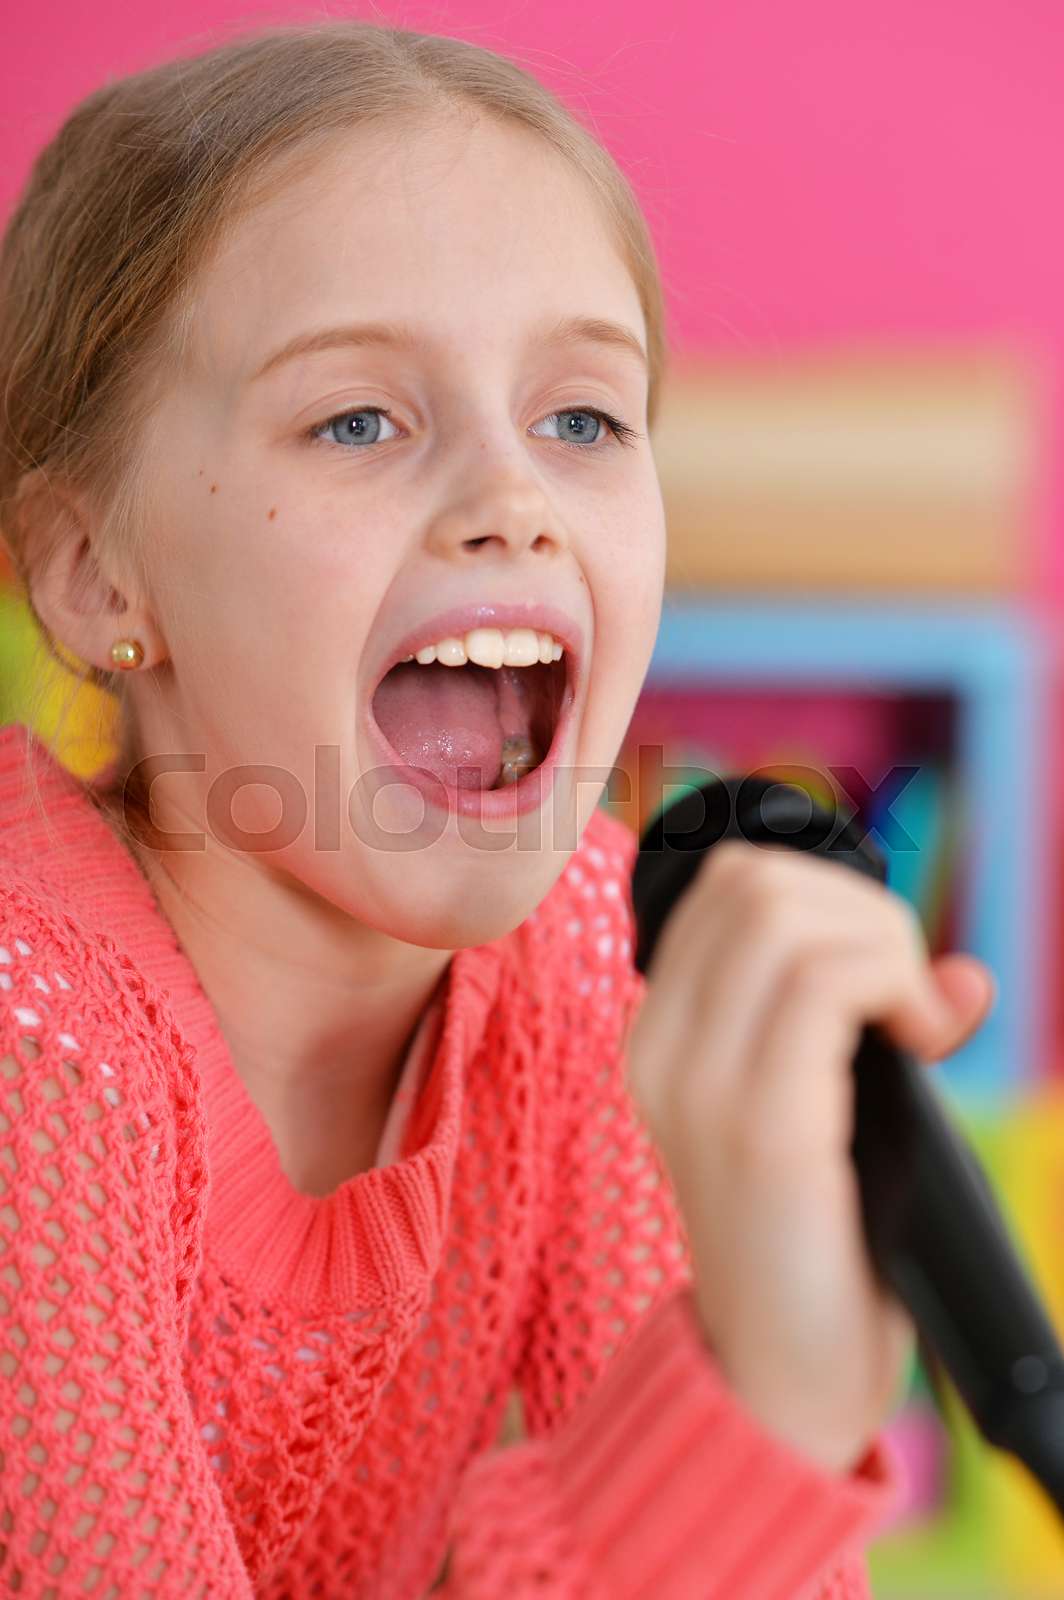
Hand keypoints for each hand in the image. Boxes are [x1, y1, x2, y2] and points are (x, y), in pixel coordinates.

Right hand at [623, 839, 995, 1474]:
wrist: (776, 1380)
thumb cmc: (811, 1244)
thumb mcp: (818, 1111)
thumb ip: (862, 1025)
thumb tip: (961, 974)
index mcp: (662, 1036)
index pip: (727, 882)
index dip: (828, 895)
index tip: (881, 975)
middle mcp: (660, 1047)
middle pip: (752, 880)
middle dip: (861, 909)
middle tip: (905, 996)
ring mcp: (698, 1083)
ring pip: (784, 913)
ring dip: (883, 944)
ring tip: (913, 1022)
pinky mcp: (758, 1125)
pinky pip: (824, 984)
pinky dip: (894, 983)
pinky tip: (920, 1043)